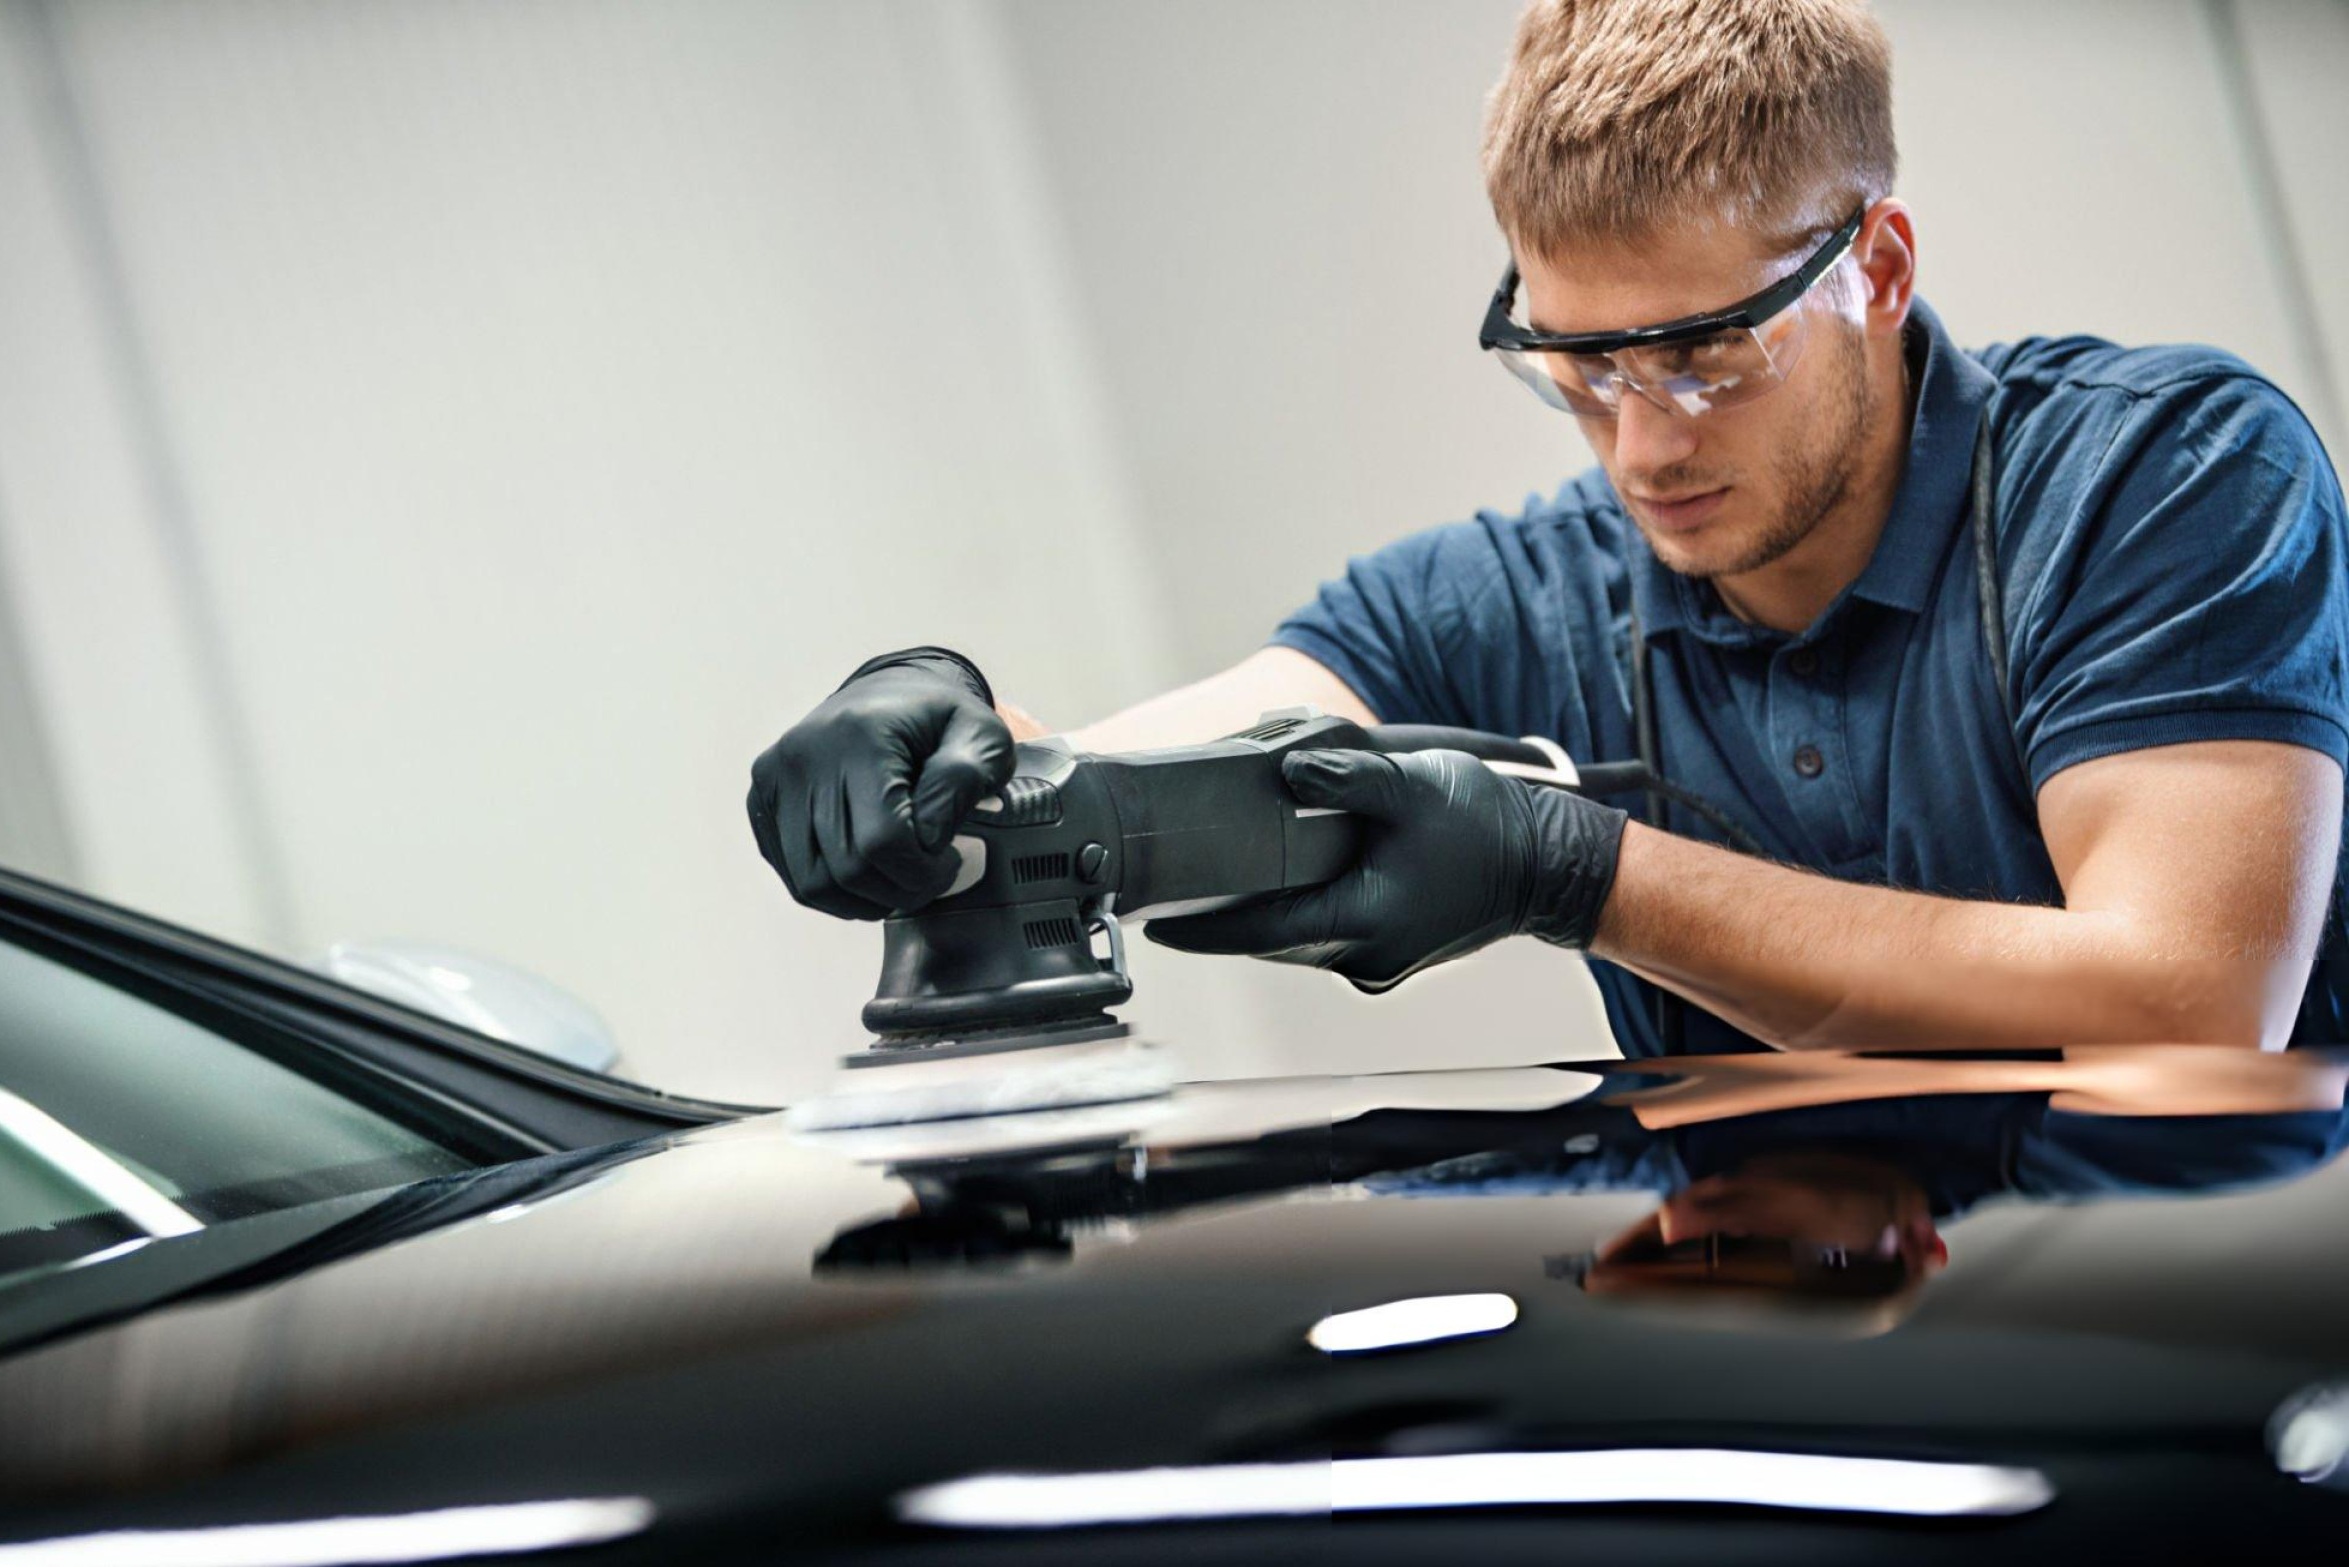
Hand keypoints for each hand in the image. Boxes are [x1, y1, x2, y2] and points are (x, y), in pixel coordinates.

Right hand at [746, 648, 1013, 918]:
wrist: (887, 693)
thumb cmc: (936, 720)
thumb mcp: (980, 736)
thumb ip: (966, 779)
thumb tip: (930, 838)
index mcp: (859, 735)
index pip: (881, 839)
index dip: (922, 871)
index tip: (947, 863)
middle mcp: (804, 756)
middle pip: (846, 868)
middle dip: (898, 891)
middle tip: (928, 878)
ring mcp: (774, 780)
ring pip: (812, 884)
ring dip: (863, 900)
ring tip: (897, 880)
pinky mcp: (761, 800)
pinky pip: (793, 876)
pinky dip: (834, 891)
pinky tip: (866, 873)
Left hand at [1145, 748, 1627, 991]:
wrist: (1547, 864)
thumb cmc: (1489, 828)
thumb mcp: (1411, 785)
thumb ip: (1344, 774)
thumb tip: (1285, 767)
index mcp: (1367, 920)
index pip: (1263, 932)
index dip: (1204, 931)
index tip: (1158, 928)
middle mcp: (1367, 954)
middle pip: (1274, 940)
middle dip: (1227, 919)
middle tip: (1177, 896)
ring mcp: (1380, 960)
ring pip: (1299, 940)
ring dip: (1265, 916)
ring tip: (1219, 887)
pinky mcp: (1390, 952)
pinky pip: (1327, 935)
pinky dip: (1301, 912)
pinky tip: (1285, 884)